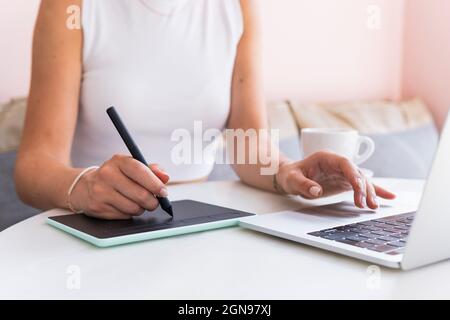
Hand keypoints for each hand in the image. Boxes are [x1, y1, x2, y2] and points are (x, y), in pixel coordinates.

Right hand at [70, 154, 169, 219]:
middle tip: (155, 202)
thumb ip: (151, 170)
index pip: (140, 171)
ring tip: (138, 203)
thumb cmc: (116, 176)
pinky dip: (129, 213)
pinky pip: (124, 216)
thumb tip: (165, 177)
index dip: (155, 183)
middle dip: (152, 201)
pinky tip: (125, 206)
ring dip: (141, 208)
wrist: (85, 187)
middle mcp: (107, 174)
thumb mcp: (131, 167)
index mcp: (119, 161)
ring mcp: (101, 192)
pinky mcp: (98, 207)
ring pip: (134, 208)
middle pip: (140, 194)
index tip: (163, 192)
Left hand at [276, 151, 395, 208]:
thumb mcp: (292, 179)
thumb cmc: (290, 175)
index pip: (345, 164)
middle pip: (357, 173)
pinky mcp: (345, 182)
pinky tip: (389, 196)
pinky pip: (362, 186)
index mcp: (326, 158)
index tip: (358, 189)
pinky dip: (374, 191)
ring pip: (362, 181)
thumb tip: (316, 190)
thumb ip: (303, 184)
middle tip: (366, 205)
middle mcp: (338, 164)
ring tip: (375, 206)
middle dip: (364, 189)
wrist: (290, 176)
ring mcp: (343, 173)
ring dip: (370, 193)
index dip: (354, 175)